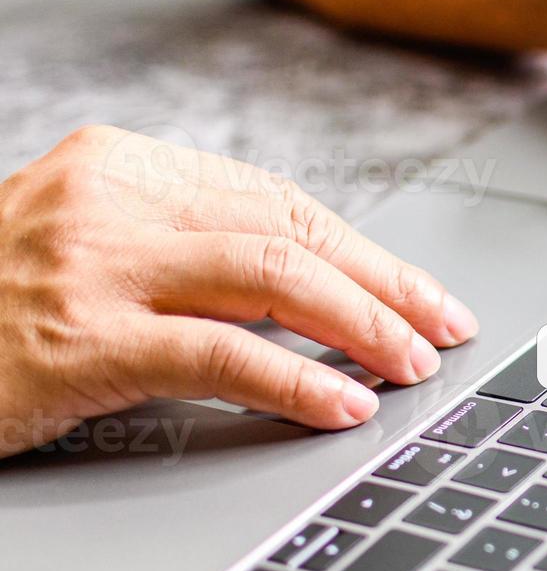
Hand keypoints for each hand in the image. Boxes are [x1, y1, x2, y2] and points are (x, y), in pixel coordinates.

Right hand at [0, 126, 478, 456]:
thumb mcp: (88, 252)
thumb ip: (184, 255)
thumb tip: (321, 296)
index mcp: (121, 166)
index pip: (278, 202)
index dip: (365, 252)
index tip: (424, 295)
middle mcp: (110, 200)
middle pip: (290, 234)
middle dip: (385, 287)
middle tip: (442, 331)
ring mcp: (93, 266)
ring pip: (273, 281)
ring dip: (361, 326)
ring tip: (411, 366)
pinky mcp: (80, 340)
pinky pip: (222, 355)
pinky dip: (298, 380)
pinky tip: (343, 404)